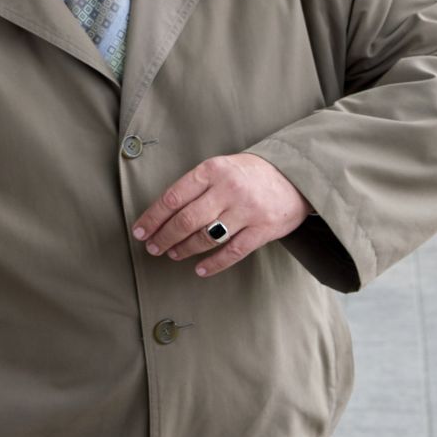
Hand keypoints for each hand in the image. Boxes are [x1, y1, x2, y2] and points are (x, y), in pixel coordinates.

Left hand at [130, 154, 308, 277]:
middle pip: (186, 220)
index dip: (153, 218)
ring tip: (173, 254)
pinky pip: (233, 252)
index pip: (173, 197)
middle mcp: (228, 189)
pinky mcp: (263, 230)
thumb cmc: (249, 173)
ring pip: (206, 237)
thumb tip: (162, 214)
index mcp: (212, 170)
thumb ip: (196, 186)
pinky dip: (214, 264)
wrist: (296, 175)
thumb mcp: (221, 167)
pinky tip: (200, 269)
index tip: (140, 232)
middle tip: (153, 248)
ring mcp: (247, 211)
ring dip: (184, 249)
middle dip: (164, 237)